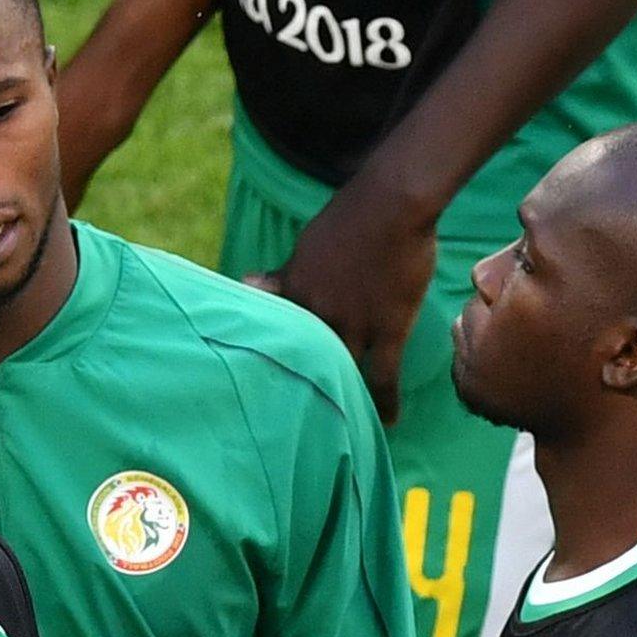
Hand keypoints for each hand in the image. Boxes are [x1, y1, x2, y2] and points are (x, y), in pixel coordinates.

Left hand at [250, 174, 437, 423]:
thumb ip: (279, 277)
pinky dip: (384, 402)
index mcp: (289, 294)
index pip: (268, 339)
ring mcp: (351, 322)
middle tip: (281, 430)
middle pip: (297, 365)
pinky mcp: (387, 327)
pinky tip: (388, 424)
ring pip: (338, 374)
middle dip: (291, 397)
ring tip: (336, 433)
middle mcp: (313, 313)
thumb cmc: (348, 218)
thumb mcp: (303, 248)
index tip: (248, 394)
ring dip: (338, 403)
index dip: (261, 368)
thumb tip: (245, 282)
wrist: (391, 204)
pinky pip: (383, 375)